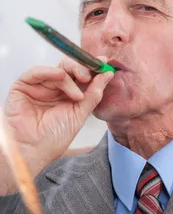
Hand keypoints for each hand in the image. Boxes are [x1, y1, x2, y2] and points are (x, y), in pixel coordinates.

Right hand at [3, 57, 113, 177]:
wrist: (34, 150)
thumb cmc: (54, 137)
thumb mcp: (80, 114)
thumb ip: (94, 94)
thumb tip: (107, 75)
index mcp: (68, 95)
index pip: (81, 76)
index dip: (92, 69)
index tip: (104, 63)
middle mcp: (54, 89)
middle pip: (70, 68)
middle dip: (82, 69)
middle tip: (89, 76)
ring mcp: (39, 86)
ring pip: (57, 69)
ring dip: (70, 77)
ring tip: (77, 94)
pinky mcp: (23, 86)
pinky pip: (37, 72)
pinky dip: (50, 71)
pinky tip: (60, 77)